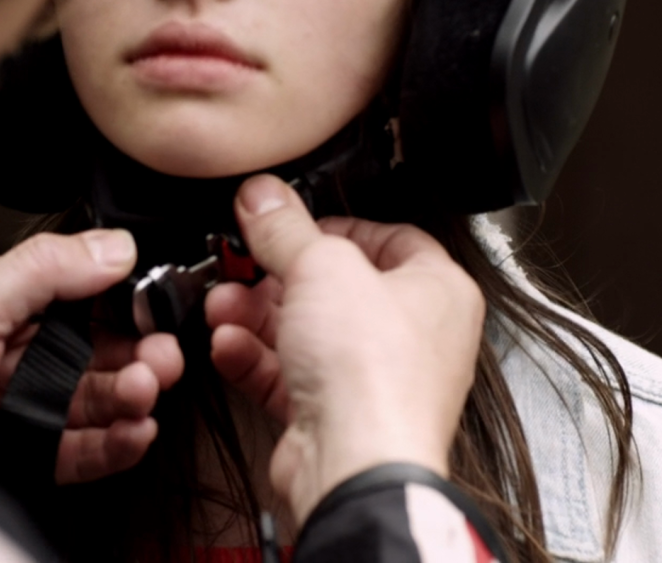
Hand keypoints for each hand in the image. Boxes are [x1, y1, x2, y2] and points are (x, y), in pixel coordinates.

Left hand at [0, 229, 182, 481]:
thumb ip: (44, 268)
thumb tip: (113, 243)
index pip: (71, 291)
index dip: (118, 301)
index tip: (153, 308)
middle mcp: (5, 347)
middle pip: (90, 348)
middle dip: (134, 351)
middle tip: (161, 357)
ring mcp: (12, 400)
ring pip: (90, 396)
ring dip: (129, 393)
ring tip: (146, 392)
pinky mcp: (18, 451)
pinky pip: (79, 445)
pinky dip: (113, 441)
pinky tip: (135, 432)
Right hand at [206, 175, 484, 526]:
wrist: (354, 464)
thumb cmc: (375, 374)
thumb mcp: (321, 267)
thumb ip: (285, 228)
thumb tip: (263, 198)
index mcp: (437, 290)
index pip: (390, 238)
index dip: (337, 225)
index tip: (293, 221)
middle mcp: (412, 336)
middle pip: (336, 287)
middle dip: (277, 274)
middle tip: (244, 261)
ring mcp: (371, 379)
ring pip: (306, 332)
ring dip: (256, 315)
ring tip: (224, 302)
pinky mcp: (334, 414)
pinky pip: (289, 375)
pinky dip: (255, 358)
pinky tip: (229, 344)